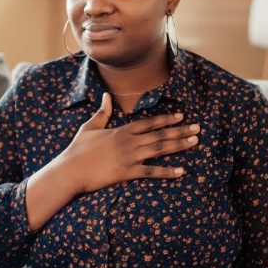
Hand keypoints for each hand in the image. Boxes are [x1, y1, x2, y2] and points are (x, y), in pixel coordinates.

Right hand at [57, 92, 200, 195]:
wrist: (69, 170)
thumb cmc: (78, 150)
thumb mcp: (90, 127)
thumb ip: (102, 112)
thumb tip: (106, 95)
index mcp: (122, 131)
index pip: (149, 122)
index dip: (166, 119)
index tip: (181, 116)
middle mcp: (129, 142)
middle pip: (160, 134)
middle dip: (180, 131)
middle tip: (198, 128)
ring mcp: (129, 157)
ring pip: (159, 149)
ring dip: (179, 145)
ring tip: (194, 142)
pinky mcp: (127, 173)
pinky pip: (151, 172)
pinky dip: (167, 171)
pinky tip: (181, 171)